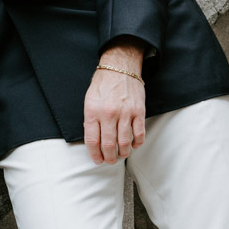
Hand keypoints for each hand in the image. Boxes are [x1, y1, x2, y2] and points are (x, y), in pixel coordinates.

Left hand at [83, 43, 145, 164]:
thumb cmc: (103, 84)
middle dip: (108, 158)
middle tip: (109, 161)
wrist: (120, 67)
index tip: (97, 160)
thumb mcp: (89, 101)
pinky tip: (133, 145)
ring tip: (121, 155)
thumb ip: (90, 120)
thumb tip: (93, 141)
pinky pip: (139, 134)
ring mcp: (125, 113)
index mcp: (93, 111)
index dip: (94, 155)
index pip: (92, 141)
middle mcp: (108, 114)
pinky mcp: (139, 111)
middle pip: (108, 145)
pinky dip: (136, 144)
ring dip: (123, 153)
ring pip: (124, 143)